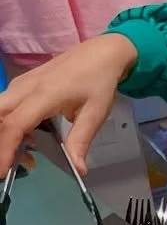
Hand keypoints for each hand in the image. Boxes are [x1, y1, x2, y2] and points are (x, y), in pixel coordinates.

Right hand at [0, 34, 138, 175]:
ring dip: (5, 135)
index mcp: (44, 95)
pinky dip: (10, 126)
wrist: (100, 54)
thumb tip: (78, 169)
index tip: (3, 170)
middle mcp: (25, 88)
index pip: (15, 124)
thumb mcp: (94, 114)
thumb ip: (80, 141)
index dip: (5, 148)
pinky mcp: (22, 85)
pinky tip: (29, 141)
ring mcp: (21, 85)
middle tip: (8, 165)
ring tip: (26, 157)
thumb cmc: (98, 82)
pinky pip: (6, 107)